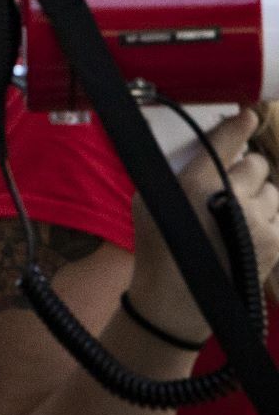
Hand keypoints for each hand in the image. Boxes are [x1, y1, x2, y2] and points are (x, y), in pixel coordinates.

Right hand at [127, 108, 278, 342]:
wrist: (177, 298)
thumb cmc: (157, 246)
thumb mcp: (149, 201)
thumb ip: (175, 173)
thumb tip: (199, 152)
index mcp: (197, 183)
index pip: (228, 142)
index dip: (239, 125)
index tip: (248, 115)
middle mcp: (233, 198)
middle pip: (256, 164)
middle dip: (244, 171)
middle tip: (230, 185)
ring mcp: (259, 222)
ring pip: (273, 190)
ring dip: (259, 196)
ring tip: (239, 213)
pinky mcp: (275, 243)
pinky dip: (267, 220)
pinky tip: (248, 231)